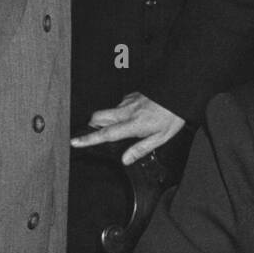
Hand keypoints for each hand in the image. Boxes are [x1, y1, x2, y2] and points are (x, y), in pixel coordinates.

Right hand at [70, 92, 184, 165]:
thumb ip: (141, 149)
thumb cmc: (172, 116)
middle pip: (97, 116)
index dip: (89, 139)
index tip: (75, 141)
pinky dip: (121, 112)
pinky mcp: (132, 95)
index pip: (106, 133)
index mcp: (133, 124)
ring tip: (126, 127)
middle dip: (92, 125)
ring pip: (109, 111)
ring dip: (109, 119)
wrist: (179, 93)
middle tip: (97, 134)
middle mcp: (127, 111)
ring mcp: (128, 101)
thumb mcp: (161, 138)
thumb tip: (125, 159)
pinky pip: (120, 105)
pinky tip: (135, 116)